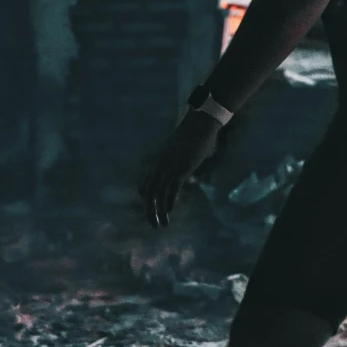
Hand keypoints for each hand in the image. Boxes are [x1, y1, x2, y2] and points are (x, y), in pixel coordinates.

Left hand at [139, 110, 222, 225]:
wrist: (201, 122)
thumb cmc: (195, 133)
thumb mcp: (182, 148)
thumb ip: (181, 158)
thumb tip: (188, 163)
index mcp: (160, 161)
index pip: (146, 183)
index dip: (146, 199)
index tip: (151, 210)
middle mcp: (161, 165)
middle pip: (148, 192)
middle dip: (148, 210)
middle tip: (153, 224)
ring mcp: (170, 166)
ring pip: (158, 194)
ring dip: (158, 211)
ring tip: (162, 224)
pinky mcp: (181, 168)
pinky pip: (171, 189)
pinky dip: (168, 203)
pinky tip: (169, 213)